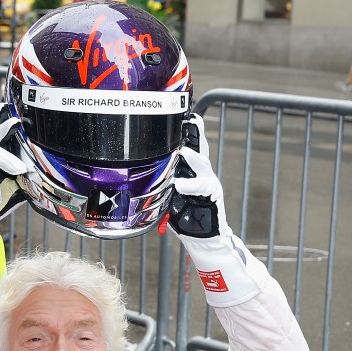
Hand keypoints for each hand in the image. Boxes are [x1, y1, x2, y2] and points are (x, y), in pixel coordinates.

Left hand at [169, 116, 226, 239]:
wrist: (200, 237)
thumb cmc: (183, 215)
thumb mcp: (166, 196)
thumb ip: (160, 182)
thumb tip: (138, 173)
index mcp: (189, 169)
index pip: (187, 145)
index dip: (184, 130)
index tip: (178, 113)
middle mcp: (200, 172)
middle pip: (199, 146)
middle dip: (195, 131)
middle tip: (190, 118)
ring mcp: (208, 182)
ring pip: (202, 164)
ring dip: (192, 157)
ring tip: (182, 152)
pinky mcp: (213, 195)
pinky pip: (202, 187)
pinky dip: (191, 185)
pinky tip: (180, 184)